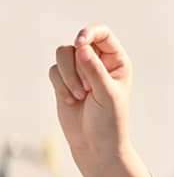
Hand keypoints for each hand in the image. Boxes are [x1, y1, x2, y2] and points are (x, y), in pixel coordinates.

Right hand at [48, 25, 132, 166]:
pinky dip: (60, 86)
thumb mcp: (107, 94)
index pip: (102, 33)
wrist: (95, 144)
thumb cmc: (109, 120)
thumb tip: (80, 47)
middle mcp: (99, 61)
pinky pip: (53, 70)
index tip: (79, 43)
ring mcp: (80, 70)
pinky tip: (72, 101)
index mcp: (117, 61)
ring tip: (81, 95)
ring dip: (68, 76)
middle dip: (77, 66)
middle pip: (77, 43)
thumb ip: (94, 70)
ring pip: (62, 54)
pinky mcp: (64, 81)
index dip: (89, 33)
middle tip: (88, 89)